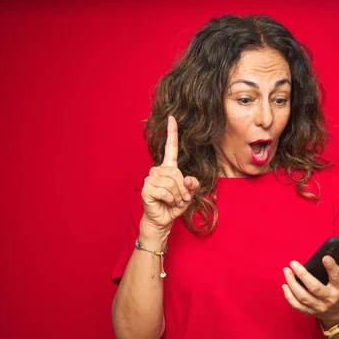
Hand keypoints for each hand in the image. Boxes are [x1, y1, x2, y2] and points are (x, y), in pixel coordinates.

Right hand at [141, 116, 199, 232]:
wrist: (163, 220)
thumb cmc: (174, 205)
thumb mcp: (188, 194)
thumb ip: (192, 185)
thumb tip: (189, 180)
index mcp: (168, 168)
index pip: (170, 147)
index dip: (171, 132)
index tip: (172, 117)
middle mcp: (158, 170)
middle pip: (176, 173)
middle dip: (183, 189)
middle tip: (182, 198)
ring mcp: (150, 179)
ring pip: (171, 182)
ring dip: (177, 195)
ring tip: (174, 201)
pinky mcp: (147, 189)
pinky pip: (165, 191)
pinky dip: (170, 199)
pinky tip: (166, 203)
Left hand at [282, 254, 338, 321]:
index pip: (337, 277)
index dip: (331, 267)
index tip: (324, 257)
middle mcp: (329, 299)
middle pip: (315, 288)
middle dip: (302, 275)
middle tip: (293, 263)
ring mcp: (319, 307)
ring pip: (303, 297)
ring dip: (292, 284)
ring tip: (286, 271)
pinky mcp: (310, 312)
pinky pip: (297, 306)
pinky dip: (289, 296)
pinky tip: (284, 285)